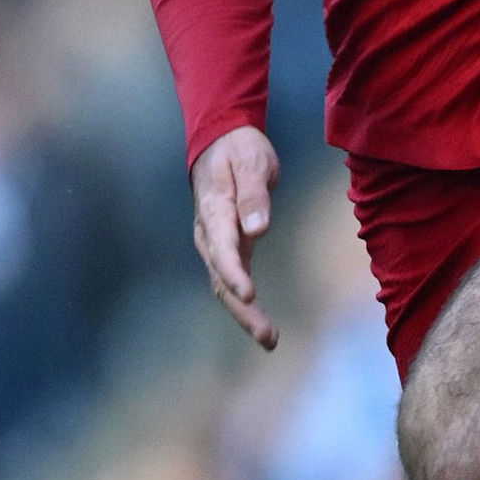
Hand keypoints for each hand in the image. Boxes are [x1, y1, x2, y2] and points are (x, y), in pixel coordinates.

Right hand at [190, 125, 281, 350]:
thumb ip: (254, 195)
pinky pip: (230, 280)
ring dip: (244, 314)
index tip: (248, 293)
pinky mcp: (226, 248)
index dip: (233, 272)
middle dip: (242, 309)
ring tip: (269, 339)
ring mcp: (215, 243)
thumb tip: (257, 229)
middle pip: (220, 277)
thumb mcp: (251, 162)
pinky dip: (244, 304)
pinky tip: (261, 323)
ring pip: (223, 285)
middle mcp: (209, 232)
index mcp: (214, 209)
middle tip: (268, 335)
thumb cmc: (238, 149)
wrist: (219, 140)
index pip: (221, 247)